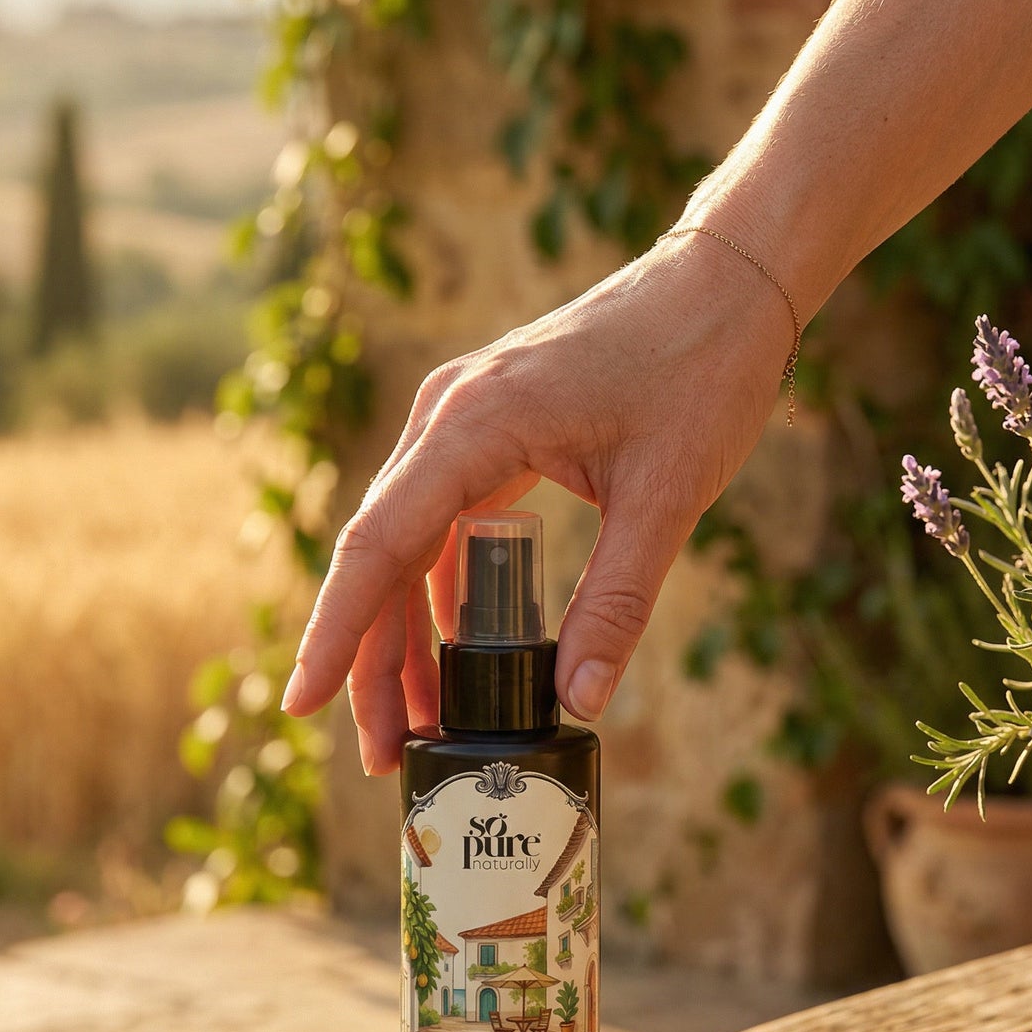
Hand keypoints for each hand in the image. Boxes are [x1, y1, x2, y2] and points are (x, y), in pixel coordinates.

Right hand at [280, 229, 794, 773]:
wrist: (728, 278)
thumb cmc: (702, 367)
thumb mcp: (667, 496)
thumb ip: (617, 602)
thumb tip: (577, 702)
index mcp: (474, 424)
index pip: (378, 546)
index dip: (337, 634)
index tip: (303, 703)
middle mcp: (447, 418)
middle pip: (381, 557)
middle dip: (372, 660)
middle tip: (382, 753)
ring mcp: (462, 422)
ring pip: (407, 546)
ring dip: (405, 634)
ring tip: (416, 721)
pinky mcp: (489, 432)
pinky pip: (443, 523)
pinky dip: (441, 592)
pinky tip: (455, 652)